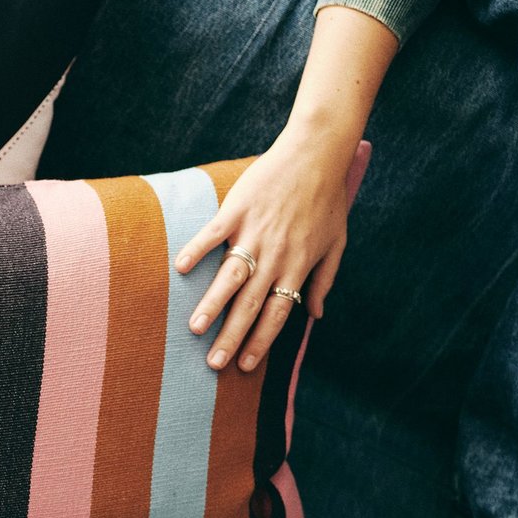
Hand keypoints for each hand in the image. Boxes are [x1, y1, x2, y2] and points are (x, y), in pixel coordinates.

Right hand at [173, 126, 371, 371]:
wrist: (317, 152)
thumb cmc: (328, 198)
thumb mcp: (337, 242)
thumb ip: (325, 280)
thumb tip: (317, 316)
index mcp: (298, 265)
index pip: (277, 313)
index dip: (261, 341)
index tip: (244, 365)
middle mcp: (276, 254)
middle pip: (251, 304)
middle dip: (232, 336)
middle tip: (214, 363)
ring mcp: (254, 232)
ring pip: (231, 276)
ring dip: (212, 304)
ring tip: (195, 328)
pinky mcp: (237, 209)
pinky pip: (214, 234)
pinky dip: (197, 250)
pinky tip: (180, 269)